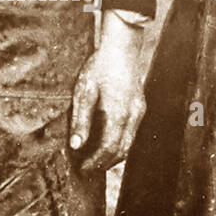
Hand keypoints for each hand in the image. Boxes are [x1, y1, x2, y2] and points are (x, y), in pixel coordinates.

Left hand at [69, 19, 145, 174]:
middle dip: (105, 163)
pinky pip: (131, 132)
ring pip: (129, 143)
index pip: (109, 149)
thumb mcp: (84, 93)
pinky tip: (106, 140)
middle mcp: (133, 116)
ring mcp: (139, 111)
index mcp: (119, 115)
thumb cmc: (99, 67)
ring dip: (113, 154)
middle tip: (87, 168)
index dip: (95, 162)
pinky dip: (119, 142)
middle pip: (122, 151)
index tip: (82, 168)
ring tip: (95, 158)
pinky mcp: (140, 106)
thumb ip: (81, 121)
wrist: (121, 47)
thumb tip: (76, 146)